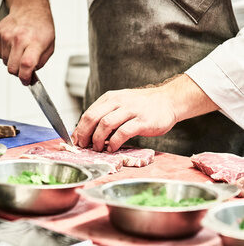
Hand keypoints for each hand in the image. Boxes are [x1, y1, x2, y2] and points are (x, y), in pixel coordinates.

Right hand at [0, 0, 54, 84]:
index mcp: (35, 42)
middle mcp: (19, 38)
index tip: (26, 81)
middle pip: (12, 68)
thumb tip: (29, 77)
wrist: (30, 9)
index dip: (25, 77)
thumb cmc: (41, 29)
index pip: (26, 64)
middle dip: (19, 72)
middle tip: (25, 67)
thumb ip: (39, 64)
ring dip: (13, 61)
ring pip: (5, 63)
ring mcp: (6, 35)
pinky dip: (6, 54)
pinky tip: (13, 45)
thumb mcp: (49, 47)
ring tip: (21, 50)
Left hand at [72, 74, 218, 151]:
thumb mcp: (122, 103)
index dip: (79, 128)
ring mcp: (131, 110)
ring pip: (105, 124)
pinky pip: (123, 132)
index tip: (76, 140)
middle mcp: (118, 101)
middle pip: (93, 117)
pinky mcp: (142, 121)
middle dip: (84, 134)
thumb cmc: (143, 105)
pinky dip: (115, 142)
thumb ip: (107, 114)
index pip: (89, 113)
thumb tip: (90, 132)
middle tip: (83, 146)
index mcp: (111, 98)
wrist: (169, 100)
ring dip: (98, 139)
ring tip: (97, 148)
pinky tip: (113, 148)